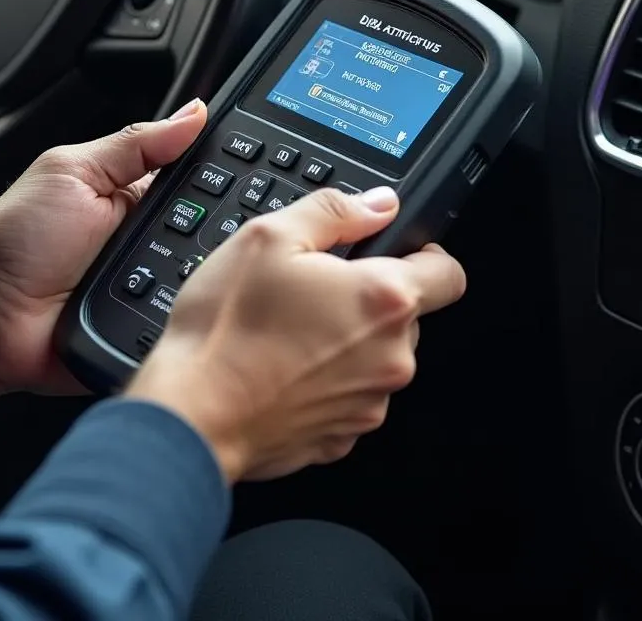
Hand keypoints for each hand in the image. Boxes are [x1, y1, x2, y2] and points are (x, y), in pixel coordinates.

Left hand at [0, 99, 207, 403]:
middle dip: (222, 222)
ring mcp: (153, 282)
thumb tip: (192, 112)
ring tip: (200, 260)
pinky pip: (185, 313)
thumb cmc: (18, 242)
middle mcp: (150, 237)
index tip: (254, 165)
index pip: (196, 177)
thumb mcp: (73, 171)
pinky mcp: (150, 322)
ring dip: (207, 266)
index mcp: (135, 193)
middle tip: (225, 218)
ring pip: (205, 271)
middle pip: (211, 226)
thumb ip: (134, 144)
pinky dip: (190, 306)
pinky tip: (194, 298)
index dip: (223, 171)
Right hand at [125, 187, 465, 482]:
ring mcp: (369, 403)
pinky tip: (281, 366)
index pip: (449, 273)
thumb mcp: (268, 237)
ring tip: (287, 329)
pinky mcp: (342, 436)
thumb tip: (378, 204)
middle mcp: (391, 357)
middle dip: (370, 297)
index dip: (425, 255)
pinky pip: (349, 395)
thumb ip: (334, 211)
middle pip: (408, 316)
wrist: (192, 414)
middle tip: (313, 288)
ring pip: (376, 356)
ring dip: (347, 339)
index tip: (392, 252)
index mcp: (383, 300)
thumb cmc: (226, 330)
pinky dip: (325, 379)